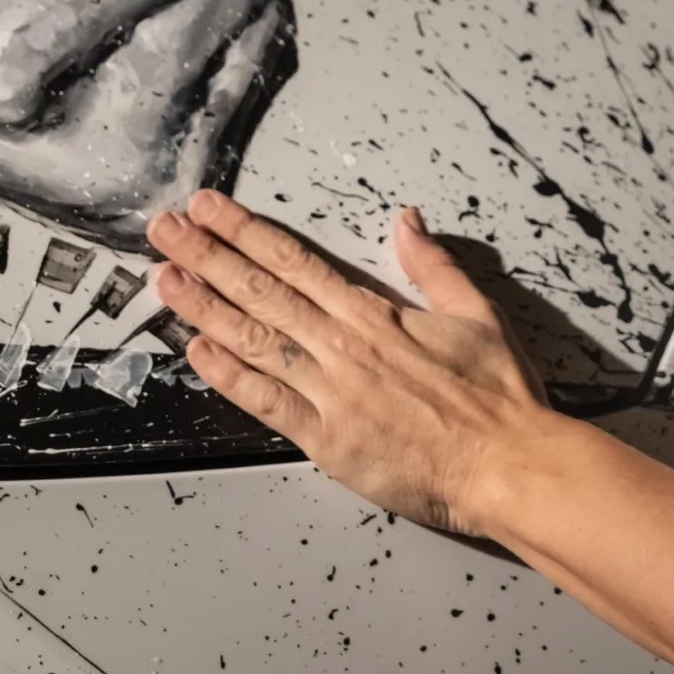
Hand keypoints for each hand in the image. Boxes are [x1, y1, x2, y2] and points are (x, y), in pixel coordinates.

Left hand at [147, 191, 552, 533]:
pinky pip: (268, 403)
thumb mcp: (477, 314)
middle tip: (165, 229)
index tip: (210, 209)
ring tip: (165, 278)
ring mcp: (332, 394)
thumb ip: (433, 266)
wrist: (509, 465)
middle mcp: (344, 346)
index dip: (246, 231)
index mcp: (375, 313)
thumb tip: (406, 221)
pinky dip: (230, 377)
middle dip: (207, 255)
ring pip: (254, 340)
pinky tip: (197, 352)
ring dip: (204, 307)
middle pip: (261, 290)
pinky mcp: (329, 441)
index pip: (296, 261)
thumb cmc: (499, 398)